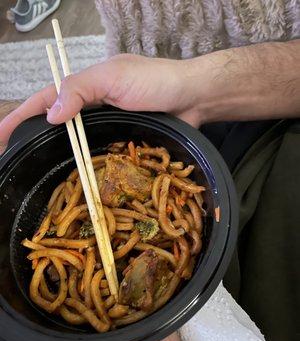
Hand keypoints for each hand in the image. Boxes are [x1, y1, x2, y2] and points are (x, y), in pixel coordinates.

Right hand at [1, 40, 298, 154]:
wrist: (193, 98)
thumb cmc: (155, 82)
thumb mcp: (113, 77)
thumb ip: (80, 90)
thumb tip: (50, 115)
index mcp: (84, 87)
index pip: (43, 101)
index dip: (20, 117)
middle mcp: (92, 106)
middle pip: (54, 122)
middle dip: (31, 137)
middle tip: (13, 159)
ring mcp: (107, 125)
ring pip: (74, 139)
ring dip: (54, 152)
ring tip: (35, 170)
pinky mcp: (121, 139)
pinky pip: (96, 151)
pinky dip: (82, 161)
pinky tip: (73, 174)